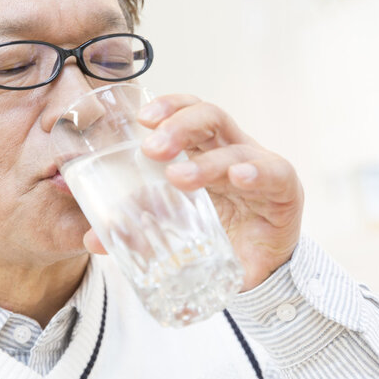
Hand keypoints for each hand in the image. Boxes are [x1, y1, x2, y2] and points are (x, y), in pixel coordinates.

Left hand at [83, 94, 303, 290]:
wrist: (260, 272)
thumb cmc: (217, 235)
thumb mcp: (176, 226)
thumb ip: (139, 227)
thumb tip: (93, 236)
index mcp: (206, 150)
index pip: (188, 112)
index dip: (168, 106)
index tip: (141, 118)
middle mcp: (233, 150)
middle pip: (211, 117)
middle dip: (180, 125)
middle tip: (152, 147)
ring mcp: (261, 168)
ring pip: (236, 147)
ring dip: (205, 160)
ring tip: (178, 177)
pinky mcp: (284, 193)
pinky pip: (274, 173)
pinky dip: (256, 172)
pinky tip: (239, 177)